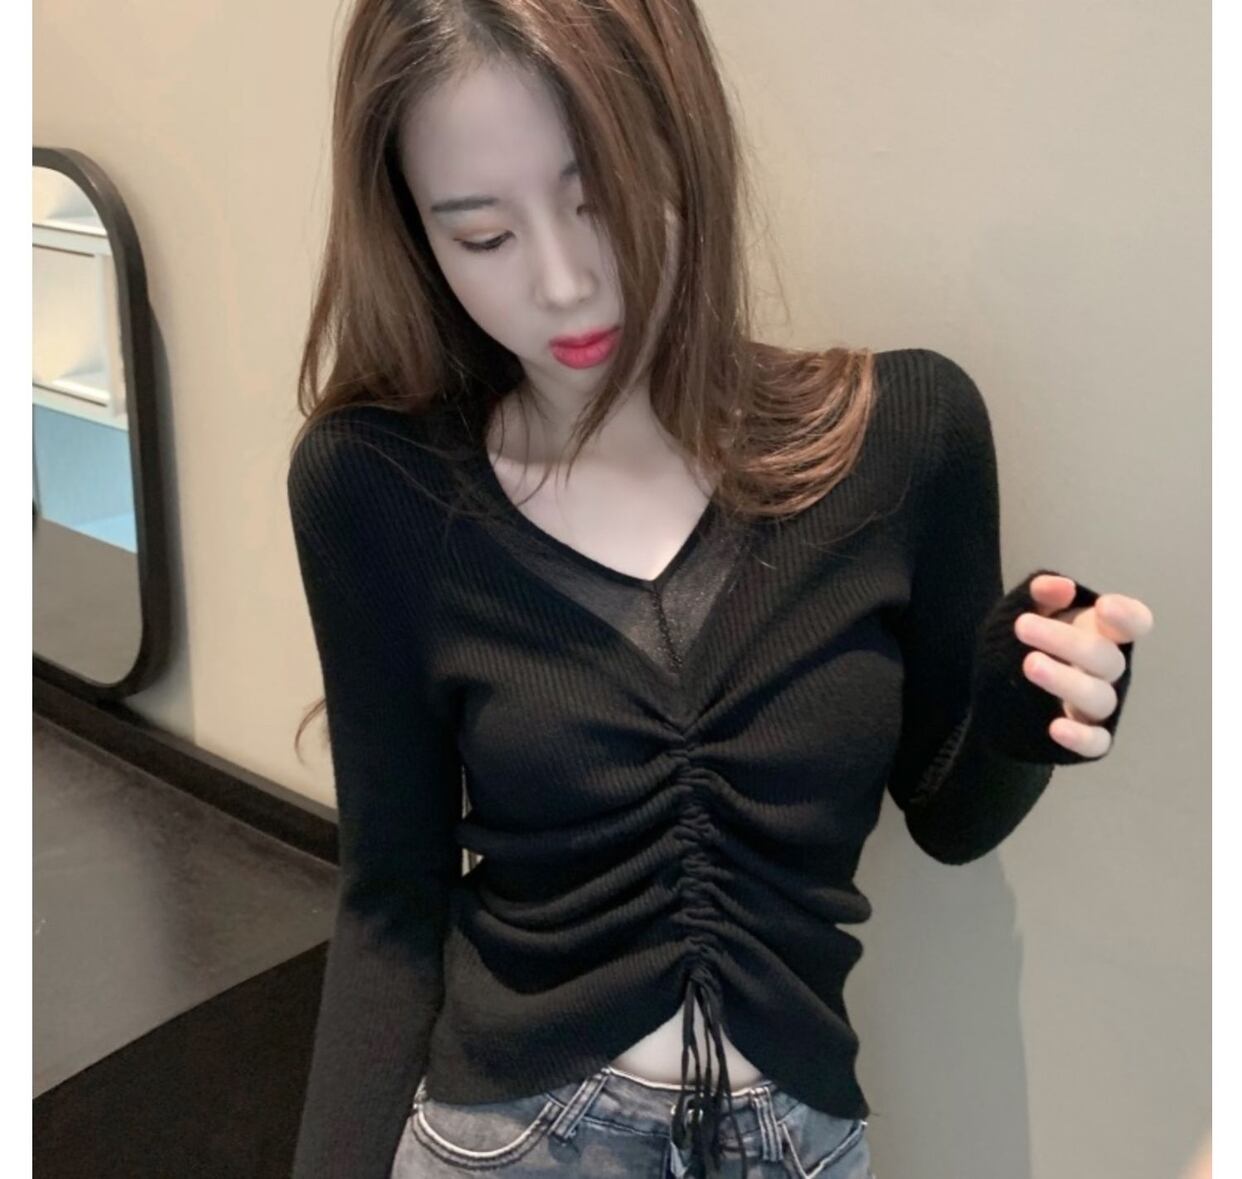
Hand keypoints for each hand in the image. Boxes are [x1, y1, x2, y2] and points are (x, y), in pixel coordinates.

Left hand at [1013, 574, 1153, 756]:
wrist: (997, 692)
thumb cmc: (1021, 644)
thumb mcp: (1021, 611)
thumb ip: (1039, 595)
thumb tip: (1060, 586)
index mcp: (1101, 634)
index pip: (1133, 624)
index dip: (1127, 616)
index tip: (1103, 606)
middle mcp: (1106, 670)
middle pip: (1104, 657)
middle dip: (1065, 641)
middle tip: (1022, 626)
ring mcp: (1098, 705)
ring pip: (1099, 697)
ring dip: (1066, 682)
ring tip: (1029, 664)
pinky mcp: (1087, 737)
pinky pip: (1096, 742)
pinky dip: (1081, 737)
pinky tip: (1055, 727)